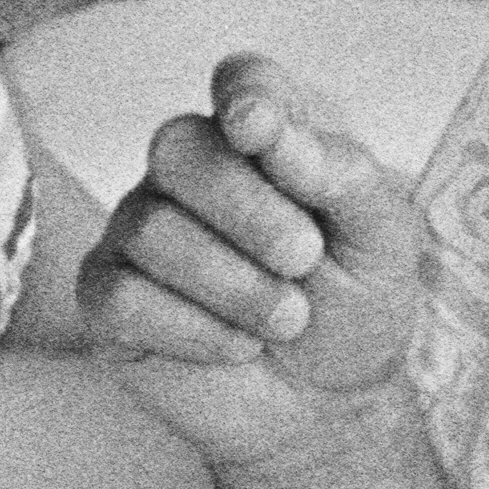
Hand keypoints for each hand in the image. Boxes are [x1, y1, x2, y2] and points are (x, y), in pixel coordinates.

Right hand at [92, 55, 425, 456]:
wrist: (330, 407)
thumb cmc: (353, 308)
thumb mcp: (381, 240)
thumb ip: (337, 172)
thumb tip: (262, 126)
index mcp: (259, 143)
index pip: (239, 81)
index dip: (244, 94)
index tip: (260, 128)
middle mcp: (188, 175)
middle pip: (177, 146)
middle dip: (249, 210)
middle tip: (304, 261)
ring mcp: (137, 233)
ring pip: (151, 227)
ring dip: (235, 285)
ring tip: (284, 320)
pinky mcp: (106, 299)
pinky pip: (120, 295)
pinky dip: (193, 328)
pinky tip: (236, 346)